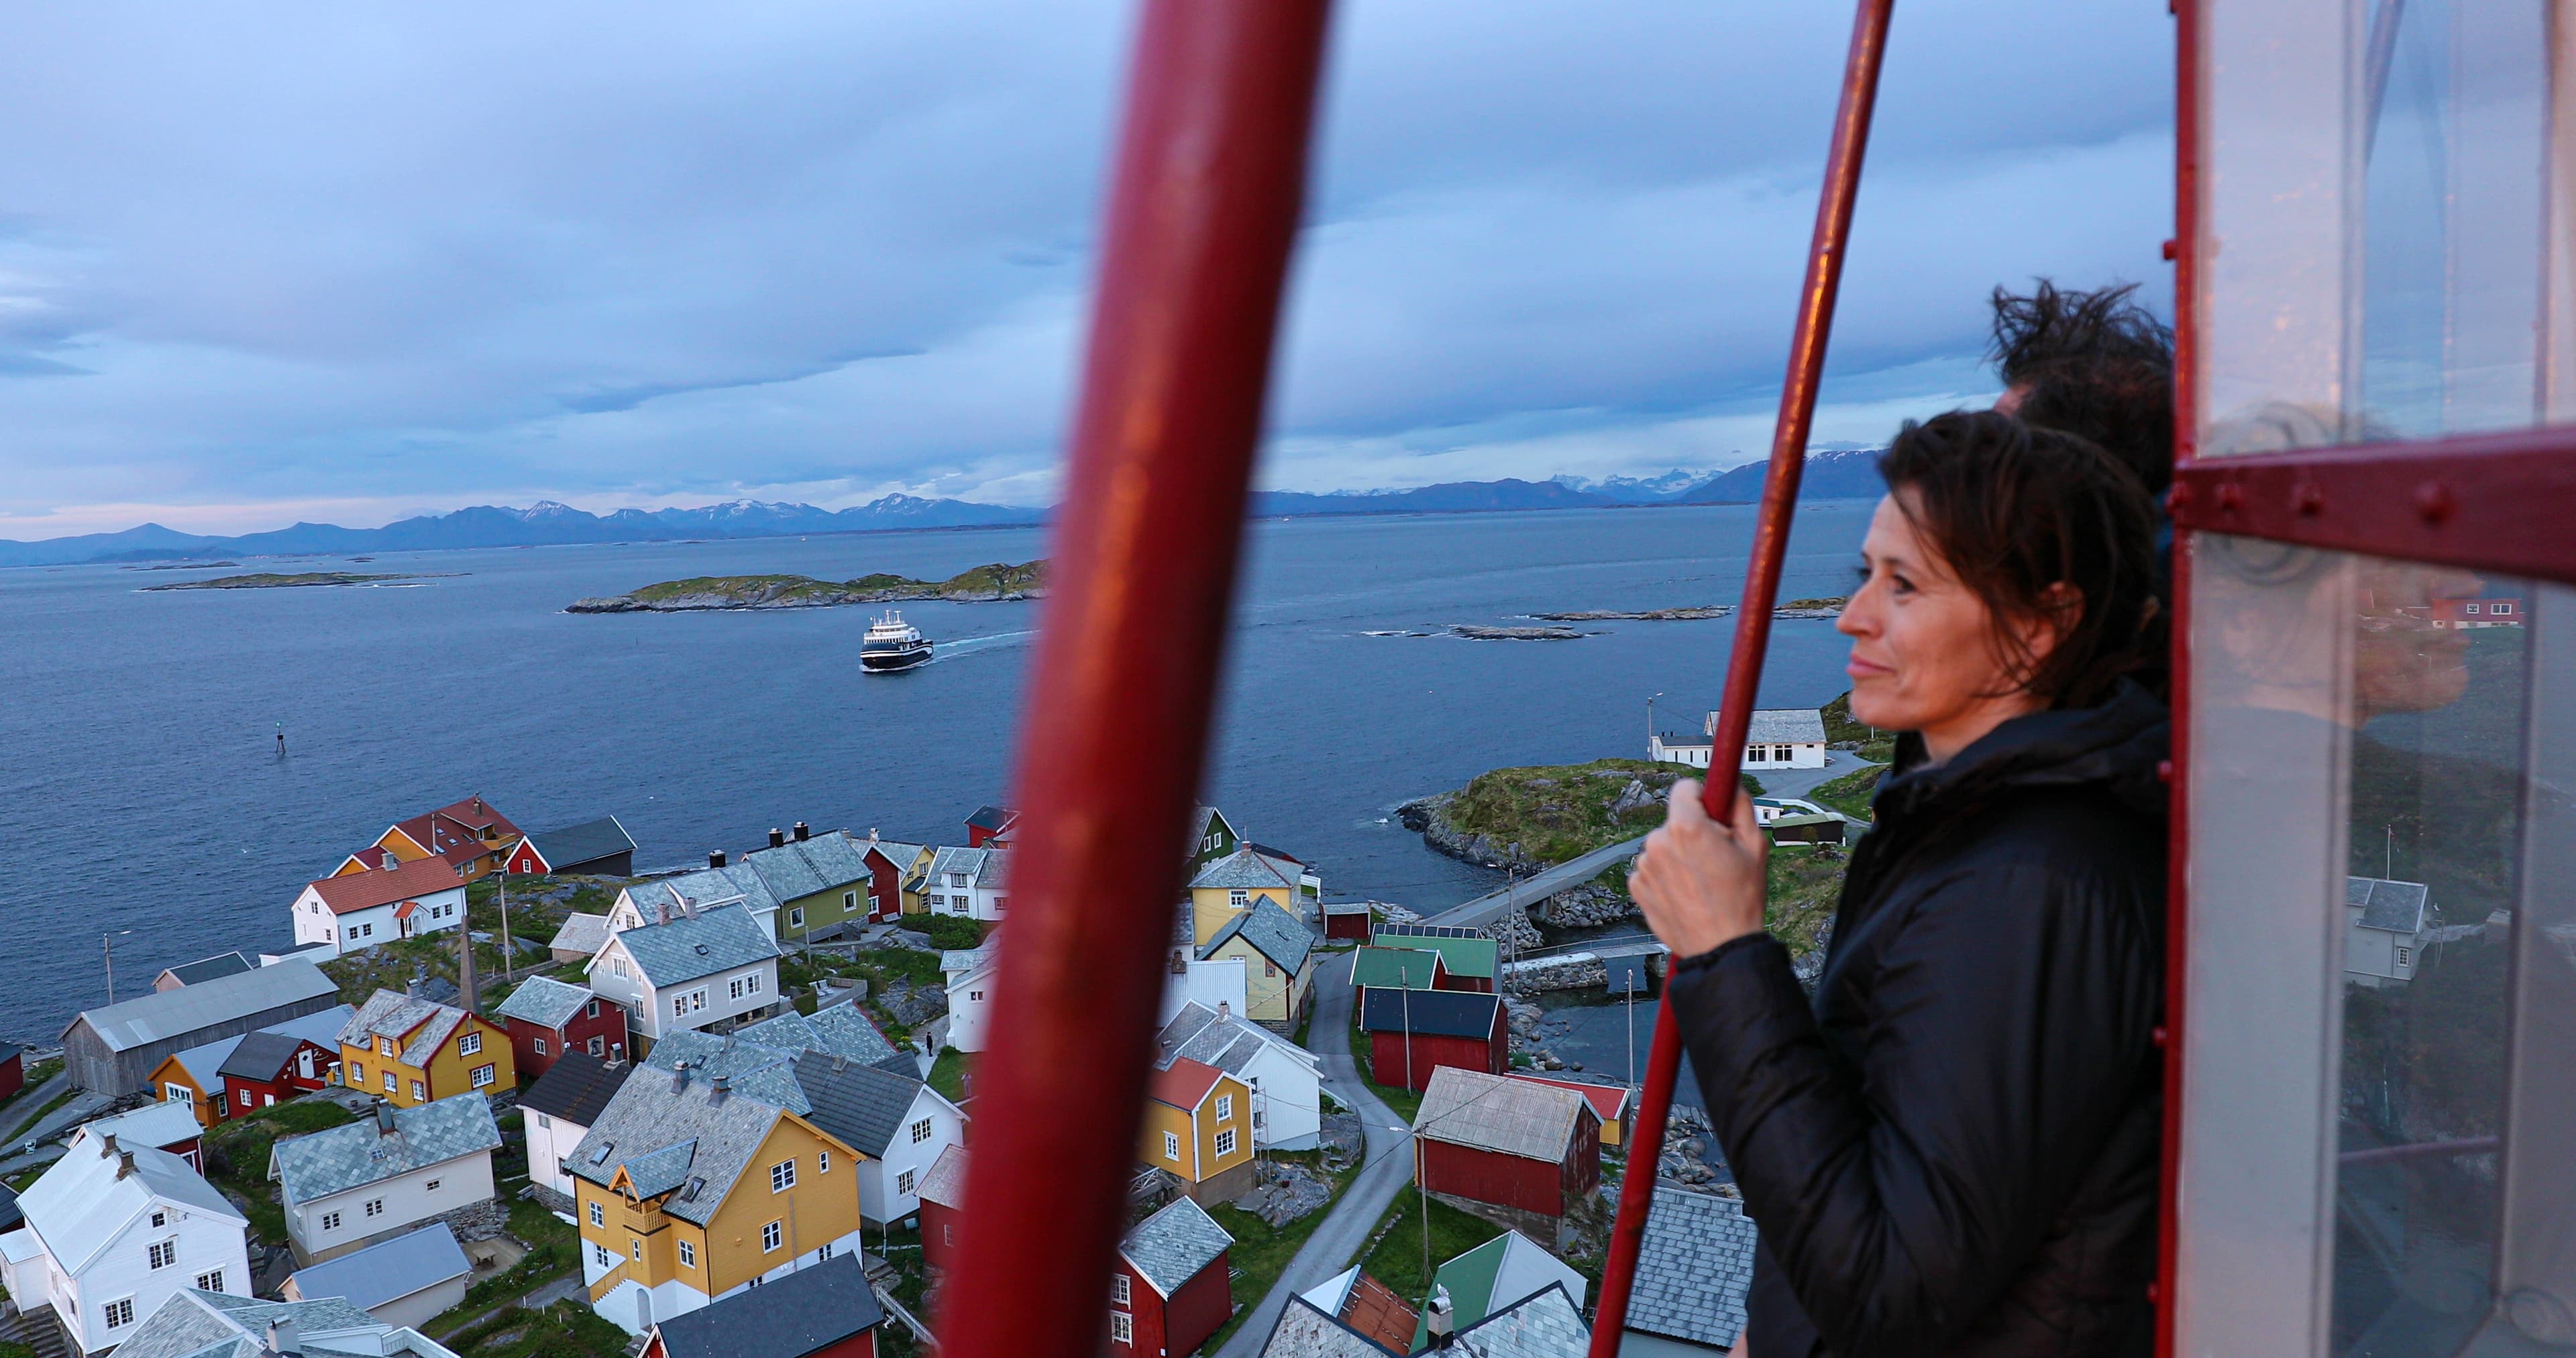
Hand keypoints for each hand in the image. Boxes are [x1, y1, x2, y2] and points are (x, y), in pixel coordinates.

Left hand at [1630, 779, 1768, 957]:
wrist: (1721, 948)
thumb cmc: (1741, 900)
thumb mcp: (1755, 845)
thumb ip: (1740, 805)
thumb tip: (1730, 783)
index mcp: (1686, 827)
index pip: (1685, 787)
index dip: (1702, 797)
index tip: (1711, 810)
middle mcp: (1658, 842)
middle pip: (1676, 820)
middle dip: (1694, 831)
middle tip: (1715, 857)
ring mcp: (1644, 866)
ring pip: (1664, 846)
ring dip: (1679, 855)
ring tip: (1701, 881)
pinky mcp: (1636, 886)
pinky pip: (1652, 868)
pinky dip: (1666, 875)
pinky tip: (1686, 892)